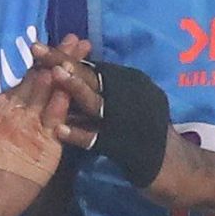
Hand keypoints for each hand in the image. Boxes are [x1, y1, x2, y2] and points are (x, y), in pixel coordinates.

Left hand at [32, 43, 177, 192]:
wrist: (177, 169)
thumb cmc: (149, 136)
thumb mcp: (132, 105)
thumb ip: (110, 93)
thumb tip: (76, 77)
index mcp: (132, 83)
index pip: (94, 66)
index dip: (67, 55)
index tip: (41, 47)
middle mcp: (133, 96)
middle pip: (94, 77)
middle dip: (64, 62)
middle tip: (37, 51)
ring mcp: (130, 121)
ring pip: (97, 102)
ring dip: (75, 88)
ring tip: (53, 75)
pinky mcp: (127, 146)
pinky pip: (99, 138)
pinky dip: (79, 134)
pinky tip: (59, 131)